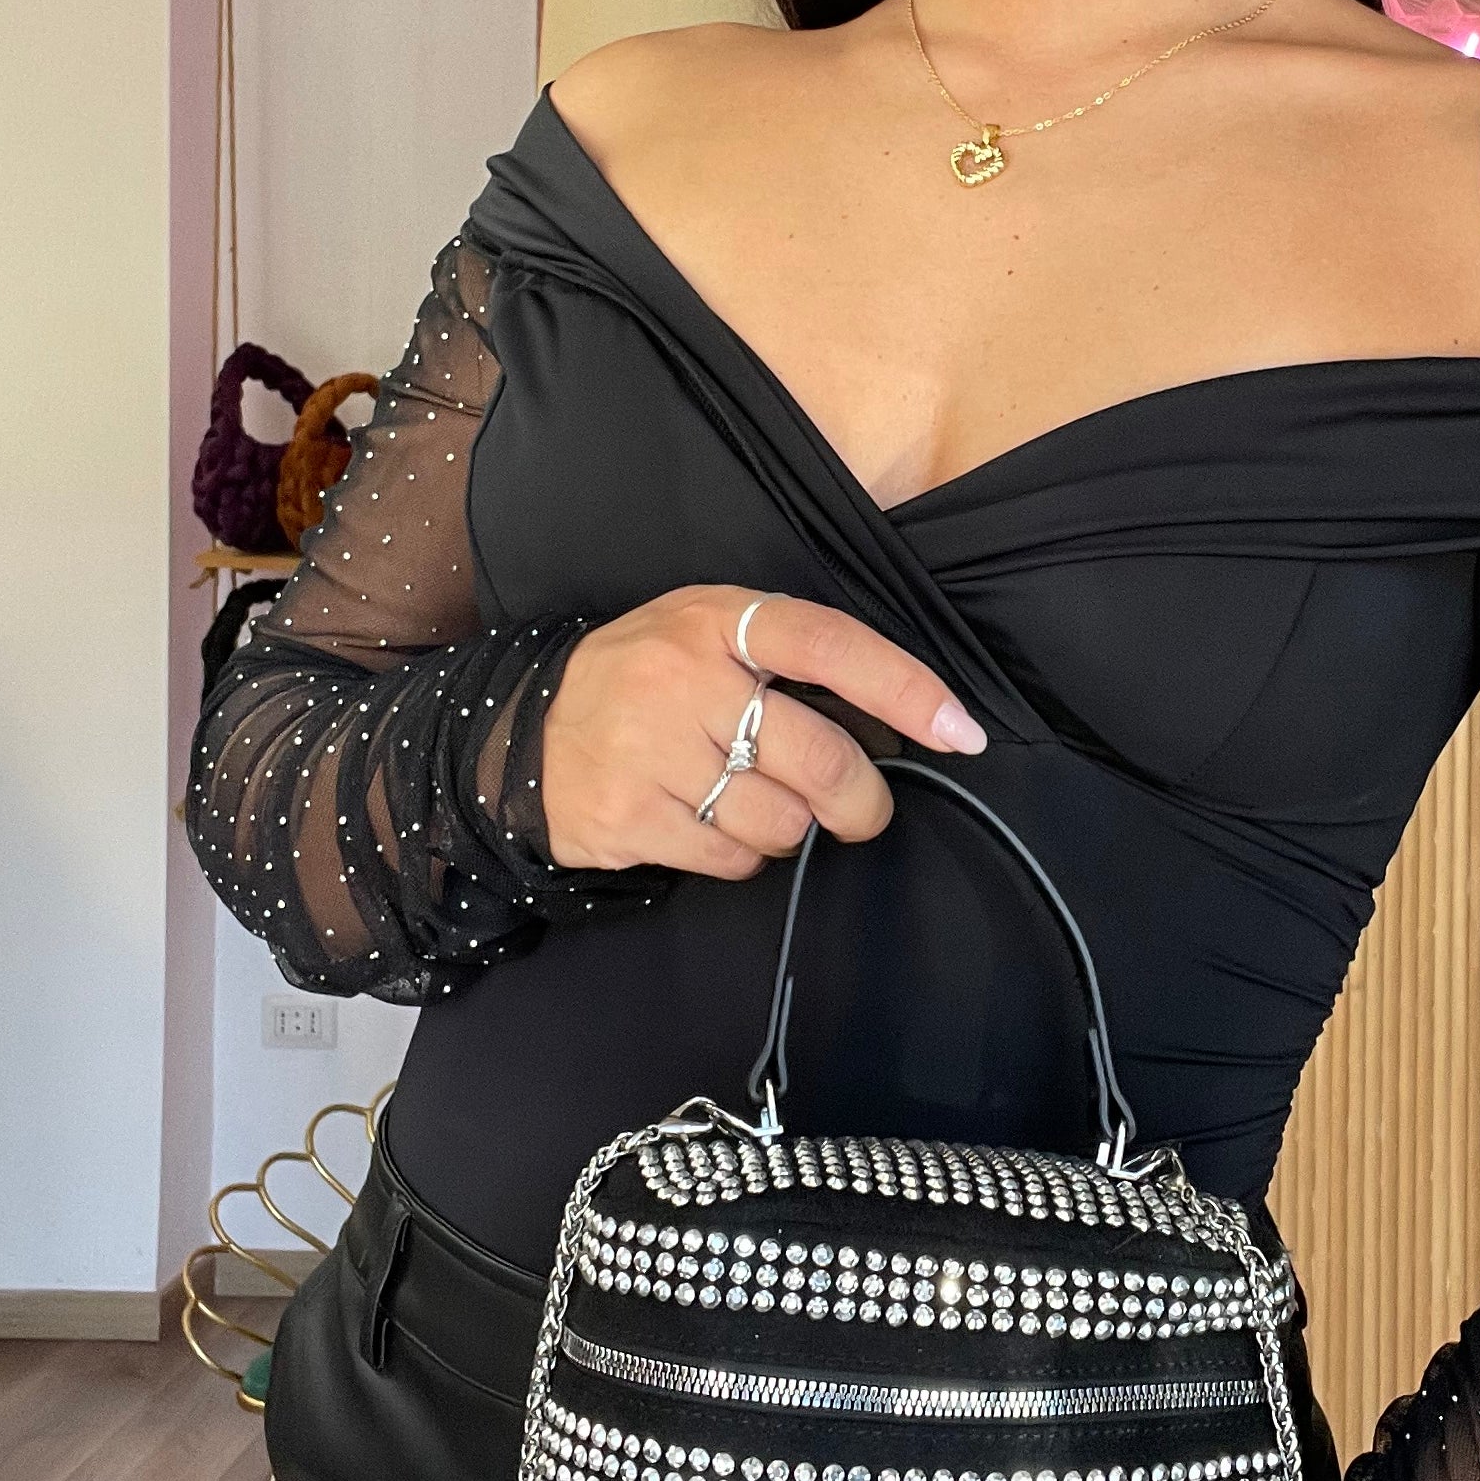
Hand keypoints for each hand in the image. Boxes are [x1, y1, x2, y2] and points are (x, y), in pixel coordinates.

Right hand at [541, 587, 986, 876]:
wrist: (520, 730)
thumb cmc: (645, 681)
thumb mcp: (706, 636)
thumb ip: (789, 662)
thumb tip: (899, 720)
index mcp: (716, 621)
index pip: (830, 644)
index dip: (904, 688)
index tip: (958, 732)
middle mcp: (684, 679)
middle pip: (820, 758)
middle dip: (860, 801)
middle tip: (859, 810)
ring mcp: (650, 751)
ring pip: (779, 820)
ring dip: (788, 828)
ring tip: (750, 803)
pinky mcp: (627, 817)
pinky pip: (730, 859)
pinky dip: (739, 857)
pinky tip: (710, 826)